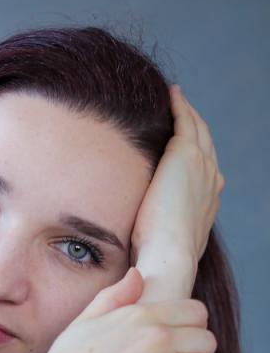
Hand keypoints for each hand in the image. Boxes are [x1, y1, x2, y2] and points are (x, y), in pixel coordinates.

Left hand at [129, 84, 224, 265]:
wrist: (169, 255)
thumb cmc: (158, 257)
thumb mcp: (163, 240)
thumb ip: (159, 230)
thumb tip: (140, 239)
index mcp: (208, 200)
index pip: (203, 169)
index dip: (195, 154)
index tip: (184, 146)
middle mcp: (211, 179)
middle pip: (205, 144)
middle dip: (194, 127)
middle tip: (181, 111)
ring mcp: (201, 165)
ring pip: (197, 129)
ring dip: (187, 112)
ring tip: (175, 99)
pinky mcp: (185, 154)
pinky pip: (184, 120)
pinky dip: (179, 106)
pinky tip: (169, 94)